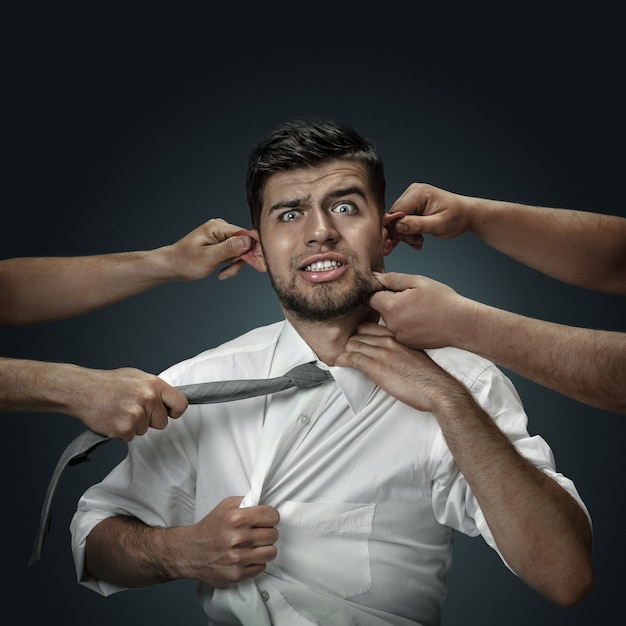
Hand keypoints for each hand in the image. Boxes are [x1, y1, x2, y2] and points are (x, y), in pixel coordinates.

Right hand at [68, 366, 188, 439]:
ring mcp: (136, 414)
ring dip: (134, 425)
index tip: (170, 413)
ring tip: (119, 410)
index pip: (181, 403)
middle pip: (162, 422)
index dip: (176, 411)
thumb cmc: (108, 383)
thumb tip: (169, 400)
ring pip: (144, 430)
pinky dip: (121, 432)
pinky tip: (112, 418)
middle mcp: (148, 398)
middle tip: (132, 408)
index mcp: (154, 384)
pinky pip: (130, 437)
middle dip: (150, 420)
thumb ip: (154, 389)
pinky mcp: (124, 428)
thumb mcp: (137, 377)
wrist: (81, 390)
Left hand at [164, 218, 255, 280]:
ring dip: (234, 265)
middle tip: (230, 272)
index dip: (253, 249)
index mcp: (218, 227)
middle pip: (245, 243)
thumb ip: (229, 248)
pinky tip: (222, 271)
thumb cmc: (185, 261)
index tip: (258, 264)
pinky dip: (230, 265)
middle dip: (241, 260)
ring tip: (222, 274)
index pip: (245, 234)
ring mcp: (221, 236)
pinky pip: (234, 254)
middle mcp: (221, 228)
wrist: (172, 266)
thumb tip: (248, 240)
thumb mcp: (209, 257)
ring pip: (240, 251)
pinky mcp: (221, 244)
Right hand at [178, 496, 279, 585]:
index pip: (272, 516)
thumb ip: (247, 501)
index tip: (265, 519)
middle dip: (267, 532)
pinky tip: (247, 556)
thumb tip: (266, 505)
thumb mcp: (226, 505)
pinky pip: (262, 567)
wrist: (191, 551)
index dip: (270, 517)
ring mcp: (238, 558)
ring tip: (255, 546)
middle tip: (257, 533)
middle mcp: (238, 538)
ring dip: (265, 548)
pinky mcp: (237, 574)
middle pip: (273, 534)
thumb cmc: (211, 527)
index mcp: (237, 518)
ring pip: (271, 552)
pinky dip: (257, 562)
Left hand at [336, 323, 464, 413]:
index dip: (360, 335)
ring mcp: (381, 353)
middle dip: (351, 344)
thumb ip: (399, 350)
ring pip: (352, 345)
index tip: (358, 344)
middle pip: (358, 334)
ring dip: (345, 353)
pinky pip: (351, 359)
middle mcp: (388, 341)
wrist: (438, 389)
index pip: (369, 327)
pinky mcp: (375, 367)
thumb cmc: (430, 377)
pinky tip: (339, 364)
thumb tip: (389, 355)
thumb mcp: (414, 354)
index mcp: (398, 336)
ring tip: (342, 360)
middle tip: (347, 354)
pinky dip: (342, 361)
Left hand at [370, 272, 470, 348]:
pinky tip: (421, 321)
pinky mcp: (406, 343)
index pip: (372, 298)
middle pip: (380, 310)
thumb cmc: (443, 301)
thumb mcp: (418, 282)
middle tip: (411, 299)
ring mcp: (398, 336)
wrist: (461, 324)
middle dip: (390, 303)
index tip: (396, 290)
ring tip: (419, 310)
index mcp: (392, 307)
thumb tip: (375, 277)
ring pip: (389, 321)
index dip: (382, 291)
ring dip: (398, 314)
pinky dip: (406, 325)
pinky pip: (398, 331)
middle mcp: (391, 325)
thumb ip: (393, 279)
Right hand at [388, 183, 474, 249]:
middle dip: (404, 233)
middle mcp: (413, 192)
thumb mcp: (438, 224)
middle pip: (395, 216)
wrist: (467, 214)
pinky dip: (410, 231)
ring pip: (398, 220)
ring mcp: (413, 198)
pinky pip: (404, 220)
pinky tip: (418, 237)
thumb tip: (397, 227)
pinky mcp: (414, 205)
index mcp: (418, 193)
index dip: (397, 229)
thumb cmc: (458, 217)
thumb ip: (417, 225)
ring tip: (420, 240)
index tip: (405, 241)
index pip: (396, 212)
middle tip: (417, 241)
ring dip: (407, 234)